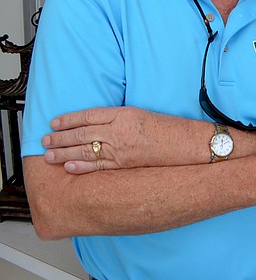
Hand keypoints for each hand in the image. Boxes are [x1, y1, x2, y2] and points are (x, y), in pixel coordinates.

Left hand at [42, 107, 197, 173]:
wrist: (187, 144)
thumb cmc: (169, 128)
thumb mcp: (142, 114)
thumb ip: (119, 118)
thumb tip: (97, 124)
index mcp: (123, 114)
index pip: (89, 115)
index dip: (69, 119)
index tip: (55, 122)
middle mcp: (119, 130)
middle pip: (82, 133)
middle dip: (60, 137)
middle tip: (45, 140)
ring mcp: (121, 148)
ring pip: (85, 149)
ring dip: (64, 152)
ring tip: (48, 155)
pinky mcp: (125, 164)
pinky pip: (98, 165)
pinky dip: (81, 166)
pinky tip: (69, 166)